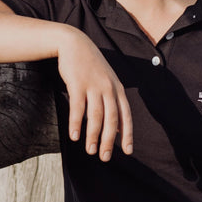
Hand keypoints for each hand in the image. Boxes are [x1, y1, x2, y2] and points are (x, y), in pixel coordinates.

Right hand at [55, 30, 133, 160]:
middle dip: (109, 140)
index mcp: (117, 89)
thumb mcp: (107, 81)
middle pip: (112, 119)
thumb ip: (113, 103)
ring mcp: (93, 86)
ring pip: (95, 116)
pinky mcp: (77, 84)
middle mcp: (108, 88)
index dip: (127, 134)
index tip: (127, 152)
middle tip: (105, 157)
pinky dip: (76, 124)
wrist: (74, 44)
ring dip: (93, 136)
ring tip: (90, 151)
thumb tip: (118, 129)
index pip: (125, 115)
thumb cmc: (90, 67)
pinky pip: (78, 108)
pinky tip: (74, 136)